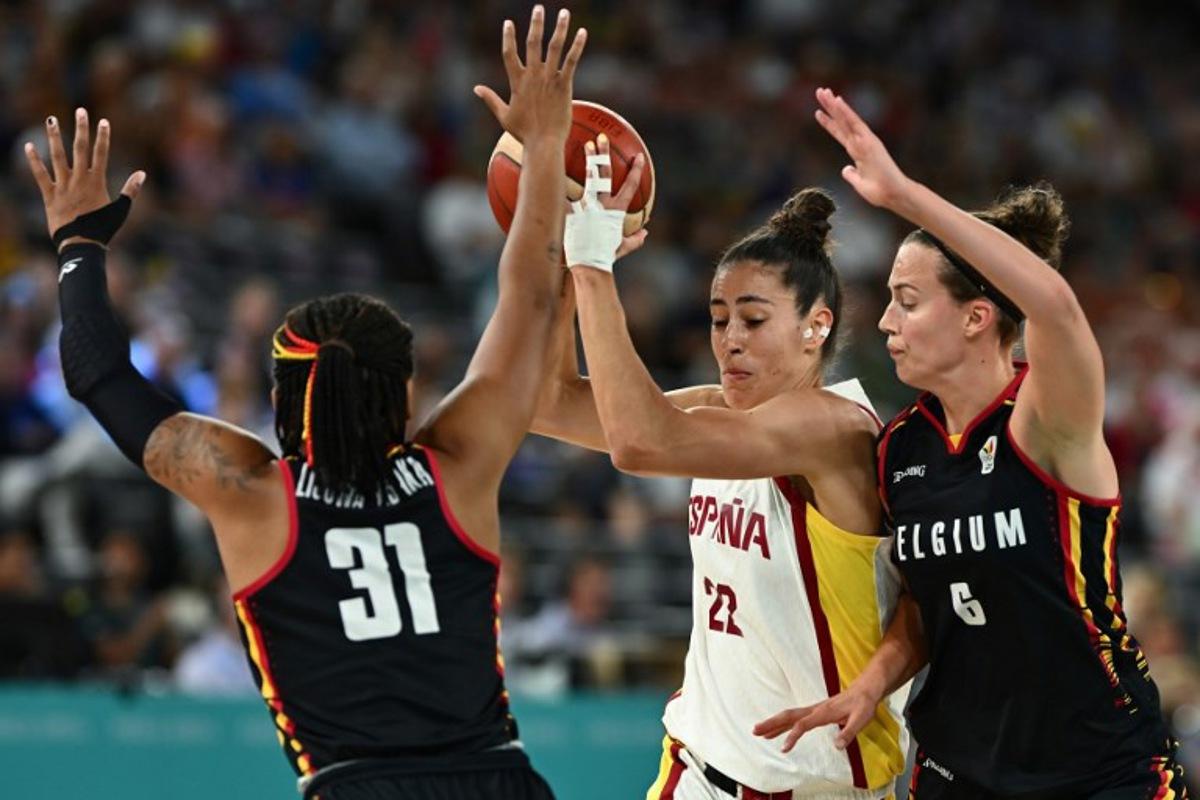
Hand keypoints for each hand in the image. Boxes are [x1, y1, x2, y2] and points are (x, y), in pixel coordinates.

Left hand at [25, 108, 144, 246]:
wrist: (81, 244)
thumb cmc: (103, 229)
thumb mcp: (121, 210)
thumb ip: (130, 190)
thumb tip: (142, 174)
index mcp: (97, 182)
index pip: (101, 154)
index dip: (103, 137)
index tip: (103, 121)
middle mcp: (79, 180)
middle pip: (80, 149)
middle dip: (81, 129)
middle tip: (80, 111)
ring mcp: (63, 186)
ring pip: (58, 157)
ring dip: (54, 137)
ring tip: (51, 119)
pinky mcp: (49, 195)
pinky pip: (40, 175)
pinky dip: (34, 161)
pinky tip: (29, 146)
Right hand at [474, 6, 585, 143]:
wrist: (543, 143)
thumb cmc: (524, 133)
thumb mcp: (503, 116)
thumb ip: (490, 99)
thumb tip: (475, 89)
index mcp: (517, 82)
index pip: (509, 54)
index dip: (508, 37)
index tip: (508, 23)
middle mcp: (533, 77)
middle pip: (533, 43)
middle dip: (535, 24)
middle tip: (538, 8)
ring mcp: (549, 79)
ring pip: (554, 47)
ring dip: (559, 28)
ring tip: (563, 12)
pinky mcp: (565, 85)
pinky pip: (571, 60)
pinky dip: (577, 45)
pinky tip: (582, 32)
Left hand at [564, 135, 645, 270]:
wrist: (589, 263)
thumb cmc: (606, 256)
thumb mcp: (622, 247)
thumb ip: (635, 239)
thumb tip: (645, 233)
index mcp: (617, 210)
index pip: (630, 186)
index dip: (636, 170)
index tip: (638, 156)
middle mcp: (603, 204)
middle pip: (605, 173)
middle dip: (604, 154)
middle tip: (601, 138)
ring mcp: (587, 206)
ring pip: (589, 178)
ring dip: (589, 160)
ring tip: (587, 144)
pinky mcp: (574, 211)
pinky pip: (567, 195)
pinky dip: (563, 185)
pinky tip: (556, 170)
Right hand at [752, 684, 878, 752]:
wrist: (865, 690)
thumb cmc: (863, 704)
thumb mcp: (861, 719)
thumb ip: (849, 732)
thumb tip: (837, 745)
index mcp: (824, 712)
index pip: (803, 724)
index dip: (792, 736)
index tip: (783, 748)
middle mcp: (815, 710)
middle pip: (789, 716)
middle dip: (771, 724)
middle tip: (755, 731)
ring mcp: (814, 710)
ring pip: (789, 716)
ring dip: (773, 723)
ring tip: (759, 732)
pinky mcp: (815, 712)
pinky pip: (795, 718)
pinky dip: (783, 724)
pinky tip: (776, 731)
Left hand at [814, 87, 909, 210]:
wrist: (893, 195)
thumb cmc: (879, 191)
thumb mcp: (859, 183)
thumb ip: (852, 175)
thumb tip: (846, 170)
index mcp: (857, 151)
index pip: (840, 133)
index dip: (829, 123)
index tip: (818, 112)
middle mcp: (861, 142)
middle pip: (842, 122)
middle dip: (830, 107)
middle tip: (819, 91)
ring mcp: (865, 141)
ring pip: (847, 119)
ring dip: (835, 105)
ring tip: (824, 92)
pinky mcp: (869, 141)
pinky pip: (855, 124)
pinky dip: (846, 112)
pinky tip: (837, 101)